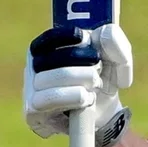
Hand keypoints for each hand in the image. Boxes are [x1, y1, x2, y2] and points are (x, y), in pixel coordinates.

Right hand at [23, 24, 133, 138]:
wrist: (104, 112)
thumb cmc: (104, 78)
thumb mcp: (116, 57)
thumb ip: (114, 40)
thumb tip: (101, 34)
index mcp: (47, 49)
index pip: (47, 39)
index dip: (63, 36)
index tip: (83, 37)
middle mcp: (33, 68)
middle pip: (53, 58)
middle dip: (81, 61)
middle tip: (98, 69)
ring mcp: (30, 89)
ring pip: (54, 78)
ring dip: (82, 80)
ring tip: (95, 85)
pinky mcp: (33, 111)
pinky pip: (51, 98)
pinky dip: (75, 96)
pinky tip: (86, 99)